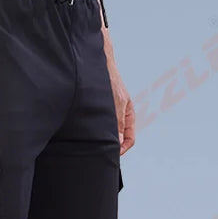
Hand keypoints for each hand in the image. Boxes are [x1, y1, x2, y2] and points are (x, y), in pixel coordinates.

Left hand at [100, 26, 134, 154]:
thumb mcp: (116, 102)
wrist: (100, 64)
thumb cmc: (110, 80)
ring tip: (92, 142)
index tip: (112, 154)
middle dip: (111, 145)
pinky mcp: (101, 110)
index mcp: (129, 115)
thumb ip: (118, 122)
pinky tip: (87, 132)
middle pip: (119, 138)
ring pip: (109, 132)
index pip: (130, 139)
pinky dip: (96, 131)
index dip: (122, 149)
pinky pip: (100, 125)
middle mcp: (120, 116)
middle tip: (99, 151)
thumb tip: (119, 142)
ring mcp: (111, 113)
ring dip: (103, 138)